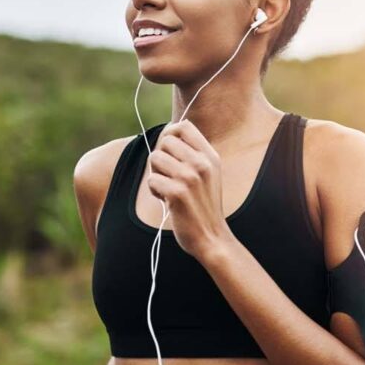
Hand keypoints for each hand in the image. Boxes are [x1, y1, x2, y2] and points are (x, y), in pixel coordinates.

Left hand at [146, 118, 234, 259]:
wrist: (212, 237)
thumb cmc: (205, 205)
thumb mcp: (209, 174)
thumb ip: (194, 153)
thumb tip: (170, 131)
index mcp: (210, 156)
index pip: (183, 126)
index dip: (171, 135)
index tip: (171, 153)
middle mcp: (202, 163)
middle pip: (165, 141)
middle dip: (161, 158)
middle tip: (169, 176)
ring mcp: (190, 178)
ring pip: (155, 158)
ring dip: (156, 174)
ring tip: (169, 188)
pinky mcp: (177, 193)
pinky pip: (152, 180)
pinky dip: (155, 191)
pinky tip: (167, 200)